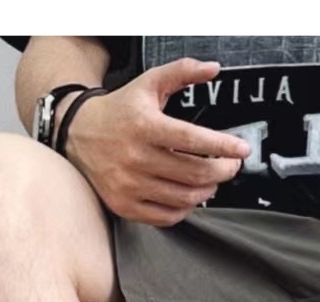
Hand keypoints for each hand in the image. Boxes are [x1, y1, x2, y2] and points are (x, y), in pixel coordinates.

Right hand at [62, 58, 250, 225]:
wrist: (77, 132)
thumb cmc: (120, 110)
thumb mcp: (148, 84)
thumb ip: (181, 72)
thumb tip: (213, 68)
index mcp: (143, 125)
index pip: (192, 139)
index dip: (223, 146)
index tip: (242, 149)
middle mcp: (135, 157)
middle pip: (195, 173)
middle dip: (223, 171)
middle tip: (231, 165)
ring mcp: (129, 185)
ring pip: (185, 198)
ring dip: (208, 190)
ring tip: (212, 179)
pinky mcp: (124, 205)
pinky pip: (167, 217)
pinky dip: (186, 208)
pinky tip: (190, 195)